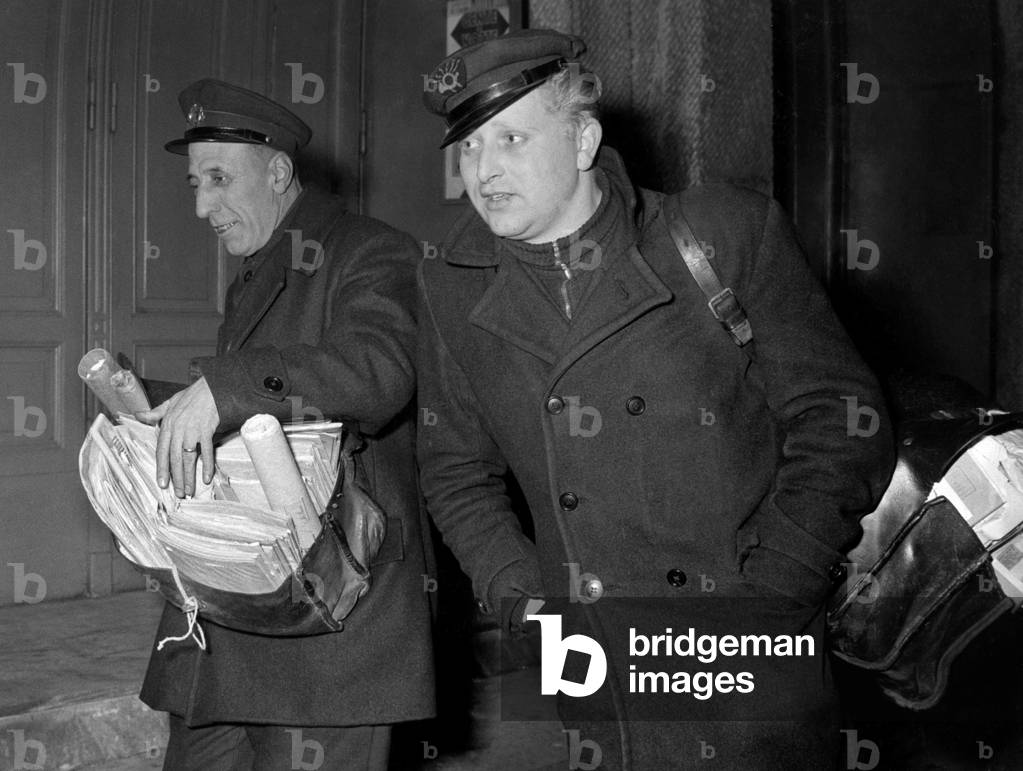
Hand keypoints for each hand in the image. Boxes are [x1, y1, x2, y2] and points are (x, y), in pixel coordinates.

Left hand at [136, 377, 219, 496]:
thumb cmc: (194, 395)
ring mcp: (192, 430)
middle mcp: (178, 429)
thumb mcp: (171, 402)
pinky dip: (207, 465)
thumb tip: (138, 414)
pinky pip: (206, 451)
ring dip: (189, 475)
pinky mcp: (206, 429)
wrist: (213, 387)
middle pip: (174, 458)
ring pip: (188, 458)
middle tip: (178, 493)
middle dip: (176, 478)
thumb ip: (155, 413)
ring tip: (190, 490)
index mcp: (168, 424)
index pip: (162, 451)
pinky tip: (206, 477)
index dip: (162, 468)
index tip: (162, 483)